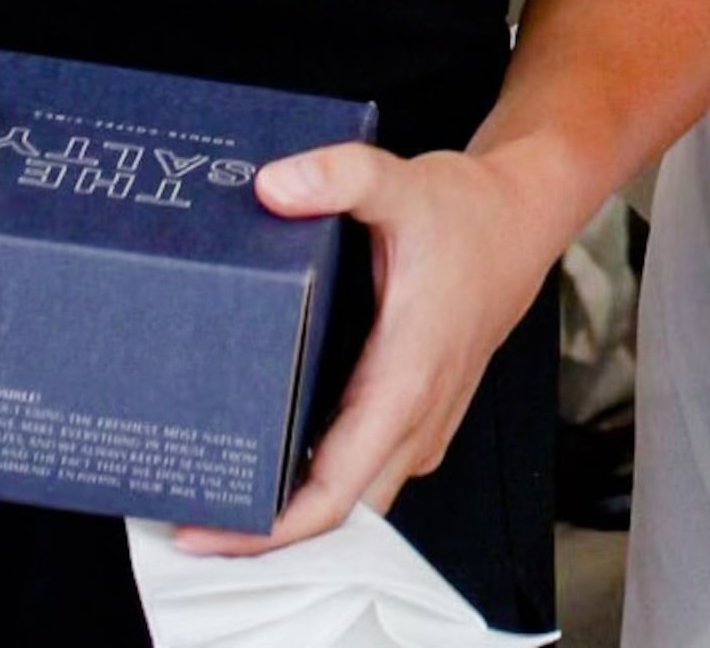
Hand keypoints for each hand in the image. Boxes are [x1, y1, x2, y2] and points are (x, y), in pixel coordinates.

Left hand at [174, 143, 564, 553]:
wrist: (523, 219)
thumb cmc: (469, 214)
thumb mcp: (403, 182)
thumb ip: (341, 177)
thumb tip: (273, 187)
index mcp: (406, 381)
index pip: (335, 494)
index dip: (265, 530)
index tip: (200, 532)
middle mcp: (418, 417)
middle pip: (338, 514)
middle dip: (263, 532)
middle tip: (186, 514)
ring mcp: (424, 424)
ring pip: (357, 499)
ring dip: (294, 512)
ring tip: (218, 493)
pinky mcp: (422, 417)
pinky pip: (369, 474)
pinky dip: (322, 485)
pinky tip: (276, 462)